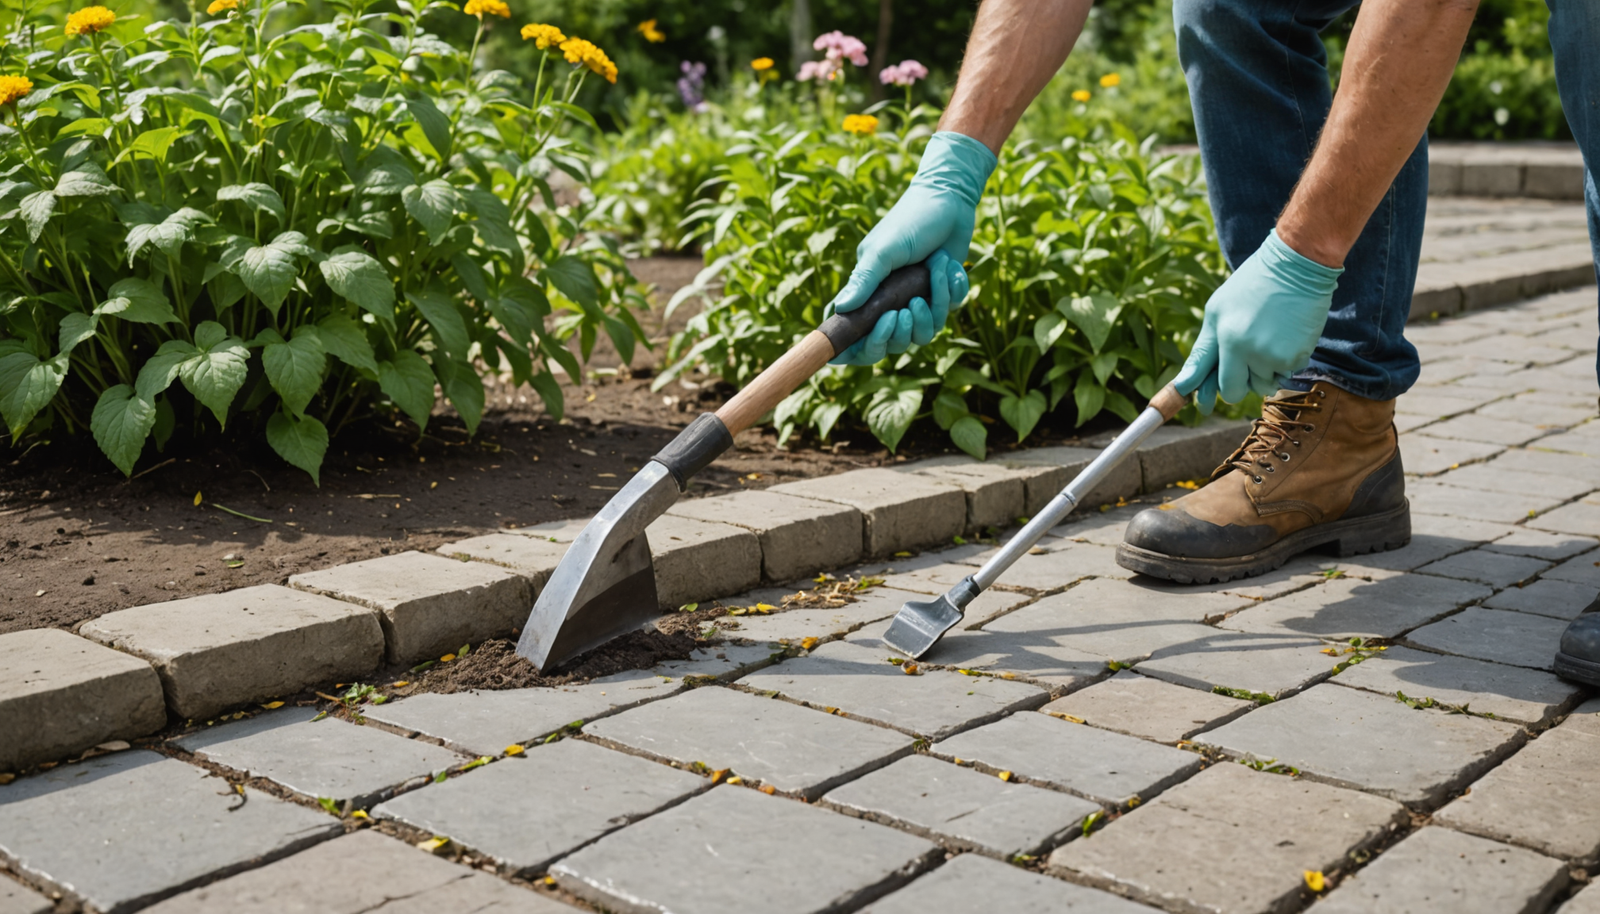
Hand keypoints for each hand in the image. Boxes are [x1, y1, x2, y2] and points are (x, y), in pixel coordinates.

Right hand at [828, 131, 995, 365]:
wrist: (948, 200)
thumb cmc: (910, 221)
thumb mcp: (883, 250)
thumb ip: (863, 280)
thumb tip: (839, 310)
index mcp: (867, 291)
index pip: (854, 333)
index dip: (854, 349)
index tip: (858, 348)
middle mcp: (890, 301)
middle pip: (891, 344)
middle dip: (899, 333)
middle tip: (906, 309)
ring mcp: (916, 299)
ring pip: (922, 333)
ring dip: (933, 305)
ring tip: (935, 271)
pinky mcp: (941, 294)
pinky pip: (947, 313)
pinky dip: (952, 290)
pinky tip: (949, 265)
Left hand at [1174, 229, 1342, 413]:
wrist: (1295, 266)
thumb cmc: (1249, 287)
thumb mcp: (1216, 312)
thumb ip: (1202, 352)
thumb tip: (1184, 385)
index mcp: (1230, 340)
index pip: (1224, 388)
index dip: (1216, 394)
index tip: (1207, 403)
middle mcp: (1255, 352)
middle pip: (1243, 391)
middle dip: (1239, 380)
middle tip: (1242, 355)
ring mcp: (1280, 355)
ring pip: (1265, 383)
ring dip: (1262, 370)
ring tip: (1264, 338)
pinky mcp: (1301, 354)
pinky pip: (1286, 372)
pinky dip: (1283, 360)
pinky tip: (1282, 335)